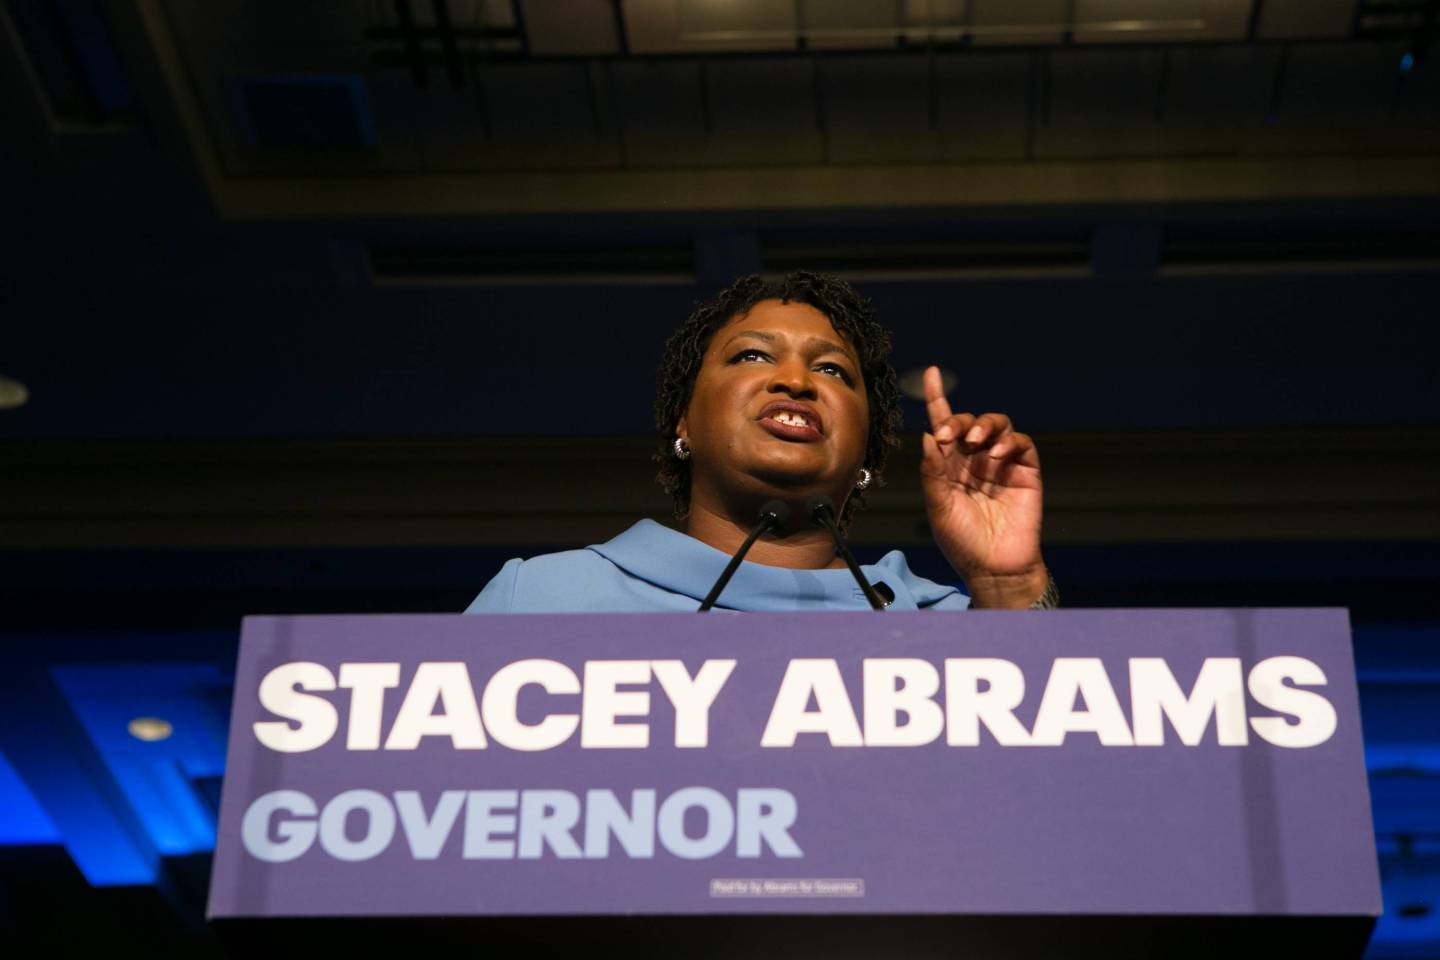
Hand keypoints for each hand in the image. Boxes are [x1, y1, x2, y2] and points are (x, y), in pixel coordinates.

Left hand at [920, 366, 1046, 607]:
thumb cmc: (962, 542)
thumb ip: (933, 472)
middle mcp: (975, 459)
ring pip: (997, 425)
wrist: (994, 568)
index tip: (931, 373)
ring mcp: (1001, 464)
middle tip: (950, 434)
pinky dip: (1010, 441)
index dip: (937, 399)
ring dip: (984, 425)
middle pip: (970, 422)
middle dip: (959, 420)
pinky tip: (997, 454)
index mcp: (950, 465)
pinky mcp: (1025, 472)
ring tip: (975, 441)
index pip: (944, 425)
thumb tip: (927, 435)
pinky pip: (1021, 444)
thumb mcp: (939, 507)